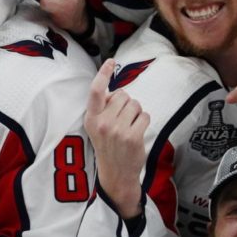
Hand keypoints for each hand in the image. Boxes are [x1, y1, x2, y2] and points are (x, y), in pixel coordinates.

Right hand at [84, 59, 148, 220]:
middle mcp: (102, 123)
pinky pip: (145, 116)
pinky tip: (137, 132)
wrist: (116, 174)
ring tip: (129, 127)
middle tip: (122, 120)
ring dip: (136, 113)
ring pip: (135, 104)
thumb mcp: (96, 127)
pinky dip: (144, 121)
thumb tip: (117, 92)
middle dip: (126, 103)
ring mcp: (117, 130)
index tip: (111, 62)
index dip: (103, 74)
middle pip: (122, 95)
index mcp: (91, 118)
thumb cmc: (107, 146)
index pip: (96, 92)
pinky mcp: (132, 136)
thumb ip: (103, 109)